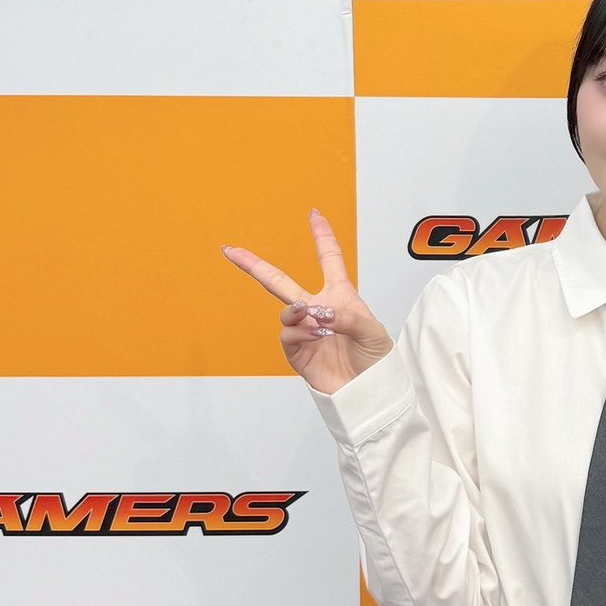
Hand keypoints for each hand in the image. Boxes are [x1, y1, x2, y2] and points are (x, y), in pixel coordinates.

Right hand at [221, 208, 393, 394]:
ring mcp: (305, 331)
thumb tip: (315, 310)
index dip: (322, 236)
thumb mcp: (371, 330)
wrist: (369, 391)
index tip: (314, 215)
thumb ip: (346, 315)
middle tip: (230, 250)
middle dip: (254, 265)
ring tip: (312, 316)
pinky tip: (318, 335)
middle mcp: (318, 310)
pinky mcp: (298, 354)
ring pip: (285, 311)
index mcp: (339, 295)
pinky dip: (300, 332)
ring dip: (296, 311)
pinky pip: (288, 336)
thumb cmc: (375, 358)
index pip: (329, 259)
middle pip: (280, 282)